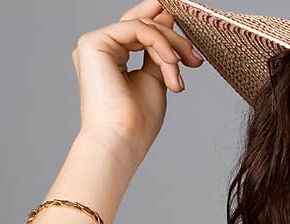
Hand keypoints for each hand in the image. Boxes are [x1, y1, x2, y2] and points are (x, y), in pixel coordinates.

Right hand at [70, 0, 204, 165]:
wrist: (122, 140)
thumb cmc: (138, 122)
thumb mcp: (155, 78)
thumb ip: (159, 51)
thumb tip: (166, 17)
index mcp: (111, 57)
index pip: (139, 30)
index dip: (164, 26)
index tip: (190, 43)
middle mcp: (100, 48)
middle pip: (142, 24)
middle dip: (174, 37)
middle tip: (195, 59)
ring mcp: (95, 44)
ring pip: (143, 26)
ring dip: (171, 46)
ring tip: (184, 69)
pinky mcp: (94, 43)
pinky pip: (137, 29)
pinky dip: (160, 44)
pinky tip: (172, 62)